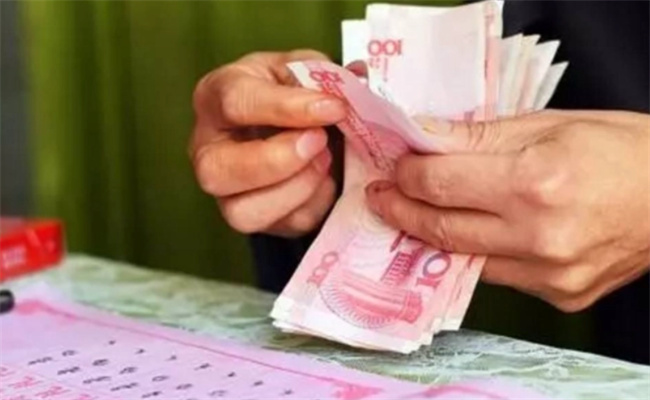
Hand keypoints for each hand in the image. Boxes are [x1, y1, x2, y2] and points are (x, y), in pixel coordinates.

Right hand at [190, 50, 345, 236]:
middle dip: (277, 161)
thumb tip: (356, 78)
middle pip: (217, 171)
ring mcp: (226, 191)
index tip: (334, 108)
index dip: (287, 108)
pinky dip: (313, 205)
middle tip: (321, 142)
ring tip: (327, 160)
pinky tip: (327, 180)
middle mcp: (207, 149)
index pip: (236, 104)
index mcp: (214, 97)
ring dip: (295, 190)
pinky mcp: (254, 218)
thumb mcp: (299, 68)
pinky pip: (282, 226)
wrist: (290, 124)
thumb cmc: (287, 91)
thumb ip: (322, 73)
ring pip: (242, 212)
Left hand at [366, 110, 649, 311]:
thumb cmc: (622, 148)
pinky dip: (477, 251)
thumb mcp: (548, 124)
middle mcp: (539, 237)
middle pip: (442, 228)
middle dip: (402, 211)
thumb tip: (422, 137)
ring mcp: (550, 275)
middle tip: (382, 197)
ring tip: (415, 213)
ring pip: (464, 257)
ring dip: (433, 234)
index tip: (393, 167)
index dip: (406, 174)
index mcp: (535, 183)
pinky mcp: (560, 296)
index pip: (440, 184)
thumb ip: (477, 137)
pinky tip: (468, 232)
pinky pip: (499, 274)